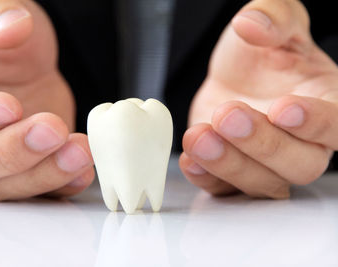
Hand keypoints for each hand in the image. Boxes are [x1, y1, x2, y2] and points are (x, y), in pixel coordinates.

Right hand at [0, 0, 94, 199]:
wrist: (32, 65)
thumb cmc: (9, 42)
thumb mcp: (1, 11)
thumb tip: (11, 28)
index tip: (9, 106)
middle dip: (13, 153)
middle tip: (52, 129)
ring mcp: (1, 159)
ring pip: (6, 187)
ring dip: (44, 175)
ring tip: (80, 150)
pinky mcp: (33, 168)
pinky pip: (40, 191)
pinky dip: (63, 185)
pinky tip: (84, 170)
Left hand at [180, 0, 337, 197]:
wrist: (232, 79)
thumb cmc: (259, 55)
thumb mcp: (270, 18)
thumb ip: (271, 15)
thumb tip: (252, 25)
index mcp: (326, 103)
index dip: (318, 124)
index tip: (284, 108)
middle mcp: (303, 143)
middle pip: (300, 164)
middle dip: (262, 144)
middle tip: (228, 115)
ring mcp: (268, 165)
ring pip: (264, 184)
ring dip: (229, 164)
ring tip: (199, 136)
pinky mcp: (235, 175)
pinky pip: (227, 191)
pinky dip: (208, 180)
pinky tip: (190, 160)